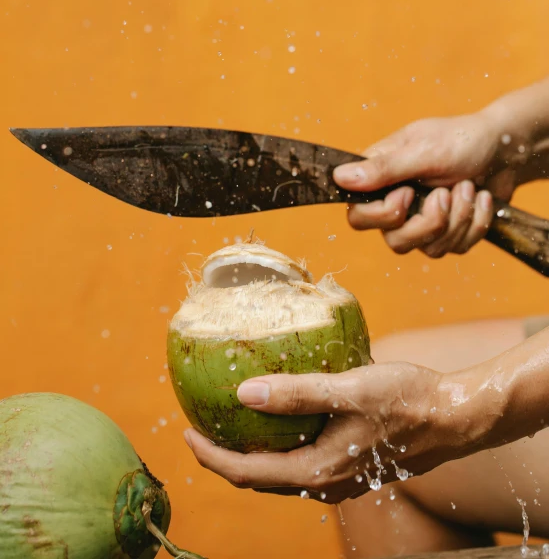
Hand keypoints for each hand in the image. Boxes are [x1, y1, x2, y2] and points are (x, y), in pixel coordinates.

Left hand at [183, 365, 474, 503]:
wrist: (455, 418)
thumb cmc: (406, 401)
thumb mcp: (349, 390)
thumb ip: (297, 393)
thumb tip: (244, 393)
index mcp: (318, 472)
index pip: (247, 473)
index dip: (211, 456)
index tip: (186, 432)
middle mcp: (325, 484)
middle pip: (260, 479)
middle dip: (225, 457)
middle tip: (202, 428)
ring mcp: (340, 478)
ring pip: (281, 474)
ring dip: (252, 454)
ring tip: (233, 424)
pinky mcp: (351, 465)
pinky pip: (302, 463)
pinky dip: (279, 448)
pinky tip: (281, 420)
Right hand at [333, 110, 527, 257]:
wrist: (507, 149)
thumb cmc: (463, 140)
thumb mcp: (423, 151)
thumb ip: (383, 169)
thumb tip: (338, 178)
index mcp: (381, 177)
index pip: (358, 217)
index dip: (383, 215)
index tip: (408, 193)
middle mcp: (397, 202)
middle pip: (393, 242)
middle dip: (429, 223)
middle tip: (445, 194)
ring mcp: (422, 220)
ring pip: (428, 248)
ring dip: (458, 218)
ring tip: (469, 187)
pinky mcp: (448, 232)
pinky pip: (455, 248)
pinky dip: (475, 223)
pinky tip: (482, 198)